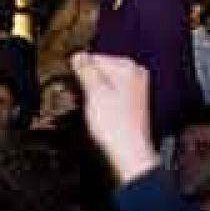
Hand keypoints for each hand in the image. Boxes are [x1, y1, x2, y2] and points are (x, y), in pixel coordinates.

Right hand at [71, 52, 157, 183]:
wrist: (129, 154)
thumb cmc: (116, 127)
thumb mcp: (94, 92)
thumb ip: (86, 69)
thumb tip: (78, 56)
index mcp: (128, 67)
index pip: (93, 58)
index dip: (79, 72)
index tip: (74, 85)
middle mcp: (135, 75)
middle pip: (100, 70)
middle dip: (87, 83)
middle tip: (83, 99)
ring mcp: (135, 89)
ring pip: (104, 84)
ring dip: (93, 94)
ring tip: (93, 109)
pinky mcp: (131, 104)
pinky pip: (110, 95)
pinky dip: (101, 102)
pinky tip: (100, 114)